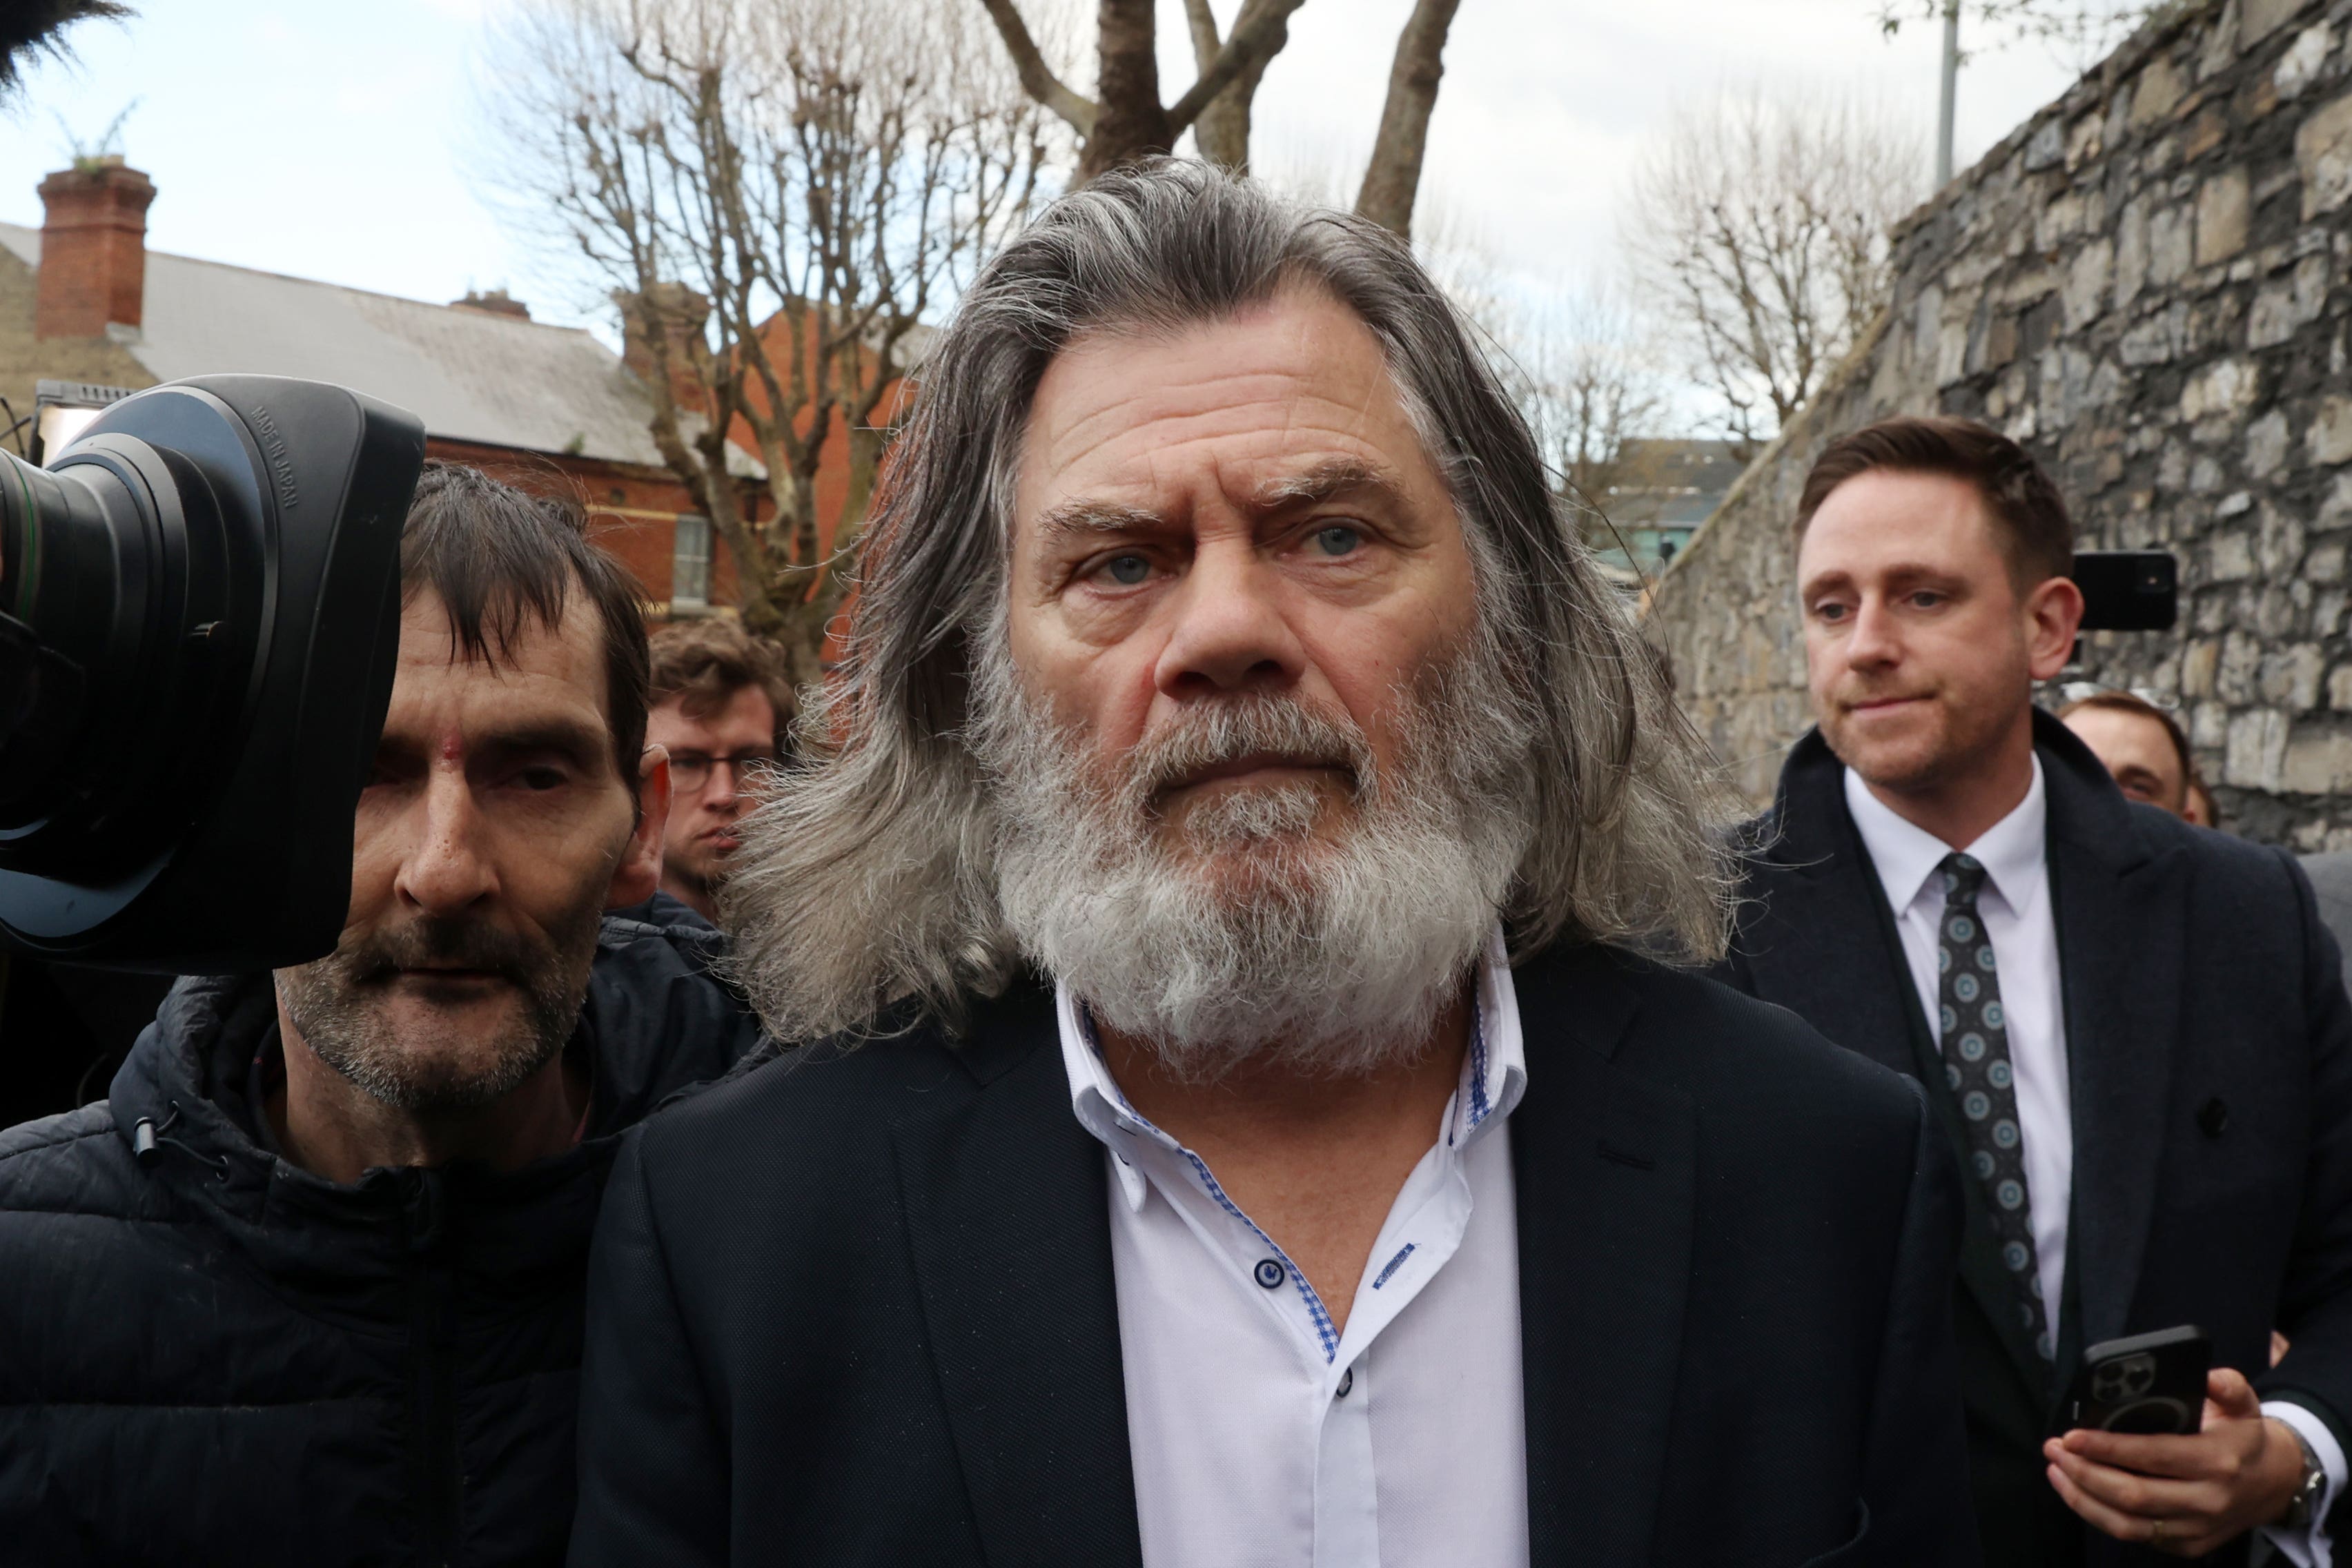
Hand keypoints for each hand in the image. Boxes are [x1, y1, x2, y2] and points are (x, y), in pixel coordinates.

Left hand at [2043, 1369, 2305, 1556]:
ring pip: (2127, 1523)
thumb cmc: (2244, 1438)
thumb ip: (2227, 1384)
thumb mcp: (2244, 1404)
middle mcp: (2208, 1499)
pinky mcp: (2187, 1545)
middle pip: (2133, 1494)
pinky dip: (2099, 1515)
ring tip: (2056, 1470)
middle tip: (2053, 1449)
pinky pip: (2135, 1536)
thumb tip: (2206, 1375)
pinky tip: (2078, 1492)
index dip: (2107, 1448)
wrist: (2273, 1484)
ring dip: (2082, 1498)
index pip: (2153, 1456)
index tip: (2071, 1436)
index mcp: (2217, 1461)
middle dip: (2083, 1472)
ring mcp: (2197, 1527)